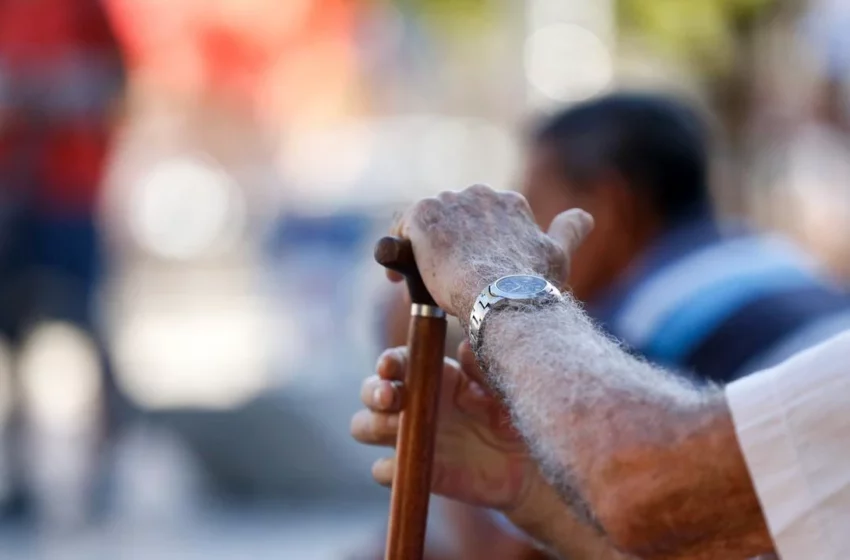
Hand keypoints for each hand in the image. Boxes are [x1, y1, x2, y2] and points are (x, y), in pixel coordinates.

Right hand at [351, 341, 535, 510]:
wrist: (527, 464)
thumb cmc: (514, 415)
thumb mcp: (504, 386)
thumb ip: (483, 366)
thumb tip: (465, 348)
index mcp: (433, 374)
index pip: (397, 361)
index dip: (389, 361)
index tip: (391, 367)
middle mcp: (414, 402)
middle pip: (370, 390)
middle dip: (373, 391)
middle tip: (390, 397)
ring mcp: (411, 436)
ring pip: (364, 426)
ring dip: (373, 424)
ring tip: (398, 427)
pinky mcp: (414, 469)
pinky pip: (382, 470)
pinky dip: (387, 467)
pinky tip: (406, 464)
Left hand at [390, 184, 592, 317]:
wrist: (500, 297)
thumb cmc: (531, 285)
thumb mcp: (557, 254)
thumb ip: (569, 230)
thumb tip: (585, 216)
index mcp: (509, 202)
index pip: (479, 216)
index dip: (468, 243)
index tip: (464, 267)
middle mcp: (479, 194)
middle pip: (451, 217)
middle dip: (444, 244)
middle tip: (438, 278)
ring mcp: (449, 202)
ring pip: (426, 223)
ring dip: (420, 248)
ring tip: (416, 281)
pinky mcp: (423, 215)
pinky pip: (401, 229)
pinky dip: (398, 253)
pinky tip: (398, 279)